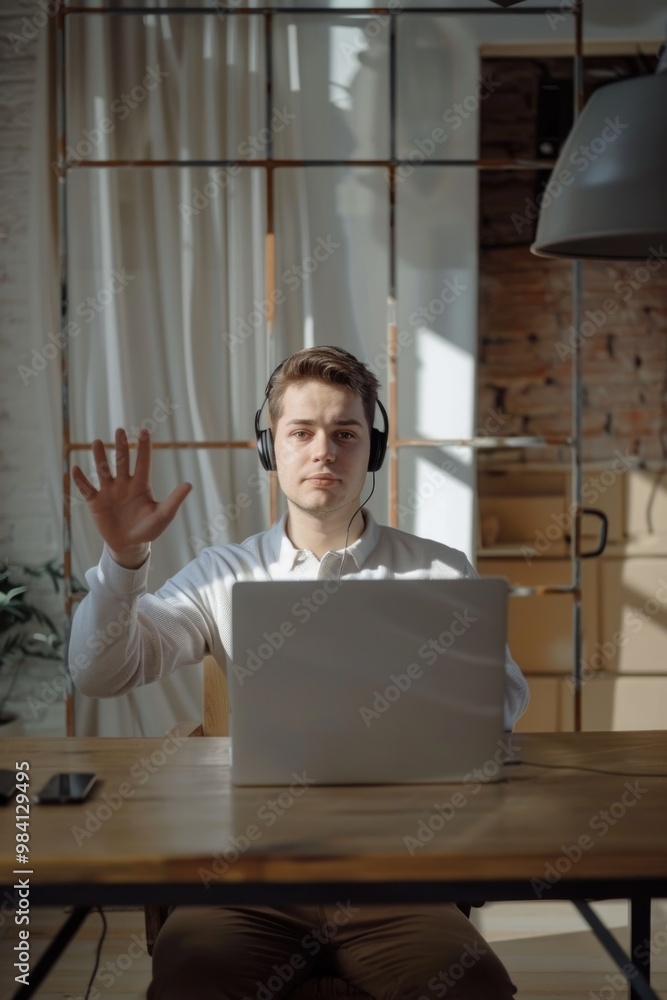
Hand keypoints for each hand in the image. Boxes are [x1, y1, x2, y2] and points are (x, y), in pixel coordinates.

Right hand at [72, 428, 191, 567]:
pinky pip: (87, 488)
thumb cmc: (148, 529)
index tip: (144, 431)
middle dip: (120, 447)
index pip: (142, 462)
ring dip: (99, 457)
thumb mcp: (163, 516)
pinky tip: (76, 468)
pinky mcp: (96, 502)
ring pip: (103, 470)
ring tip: (96, 442)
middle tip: (120, 431)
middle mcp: (124, 484)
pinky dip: (81, 480)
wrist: (129, 544)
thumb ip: (174, 500)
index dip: (143, 448)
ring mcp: (109, 492)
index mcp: (140, 485)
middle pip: (121, 462)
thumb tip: (189, 485)